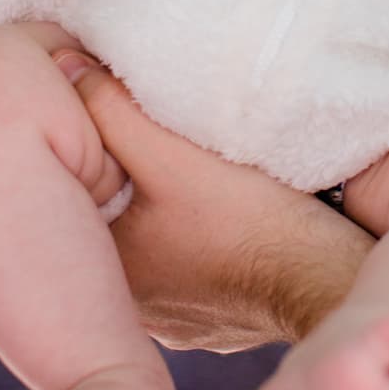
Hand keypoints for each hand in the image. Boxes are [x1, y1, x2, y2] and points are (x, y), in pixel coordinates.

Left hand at [53, 51, 371, 350]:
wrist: (324, 274)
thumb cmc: (249, 219)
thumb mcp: (171, 152)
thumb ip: (112, 107)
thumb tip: (64, 68)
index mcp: (108, 274)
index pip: (81, 201)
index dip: (94, 157)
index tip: (115, 130)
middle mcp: (136, 309)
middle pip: (120, 225)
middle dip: (129, 188)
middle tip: (153, 151)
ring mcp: (177, 321)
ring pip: (156, 248)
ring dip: (165, 218)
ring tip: (189, 187)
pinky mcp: (215, 321)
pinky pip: (192, 269)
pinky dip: (198, 242)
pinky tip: (219, 221)